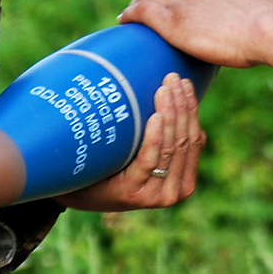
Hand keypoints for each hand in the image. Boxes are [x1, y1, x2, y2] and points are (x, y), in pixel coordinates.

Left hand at [56, 74, 204, 210]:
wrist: (77, 189)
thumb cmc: (113, 165)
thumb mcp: (144, 152)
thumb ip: (164, 138)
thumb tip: (179, 97)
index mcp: (184, 180)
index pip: (195, 139)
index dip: (191, 109)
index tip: (184, 82)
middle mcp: (174, 191)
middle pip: (184, 141)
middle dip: (181, 106)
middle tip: (172, 78)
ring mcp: (155, 195)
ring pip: (170, 148)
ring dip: (170, 114)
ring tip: (164, 89)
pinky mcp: (133, 194)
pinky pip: (148, 160)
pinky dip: (154, 137)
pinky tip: (155, 117)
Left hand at [119, 0, 272, 69]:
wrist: (263, 28)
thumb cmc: (264, 29)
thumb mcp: (246, 9)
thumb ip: (232, 13)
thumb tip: (234, 32)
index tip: (162, 2)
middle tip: (141, 13)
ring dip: (136, 6)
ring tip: (131, 18)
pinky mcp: (170, 19)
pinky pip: (141, 11)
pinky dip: (130, 15)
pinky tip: (124, 22)